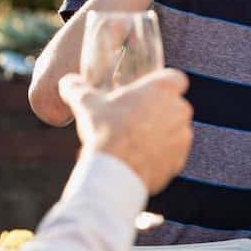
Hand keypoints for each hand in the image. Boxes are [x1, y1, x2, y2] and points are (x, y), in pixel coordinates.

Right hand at [61, 68, 192, 193]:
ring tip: (136, 141)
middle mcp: (179, 109)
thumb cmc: (104, 131)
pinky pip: (173, 153)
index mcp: (162, 89)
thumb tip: (67, 81)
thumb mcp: (86, 104)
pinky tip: (141, 158)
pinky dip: (161, 155)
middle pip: (175, 105)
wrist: (114, 172)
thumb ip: (77, 88)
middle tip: (136, 118)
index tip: (149, 92)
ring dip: (162, 133)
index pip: (176, 78)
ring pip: (176, 130)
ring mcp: (182, 136)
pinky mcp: (179, 160)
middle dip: (160, 110)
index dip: (164, 84)